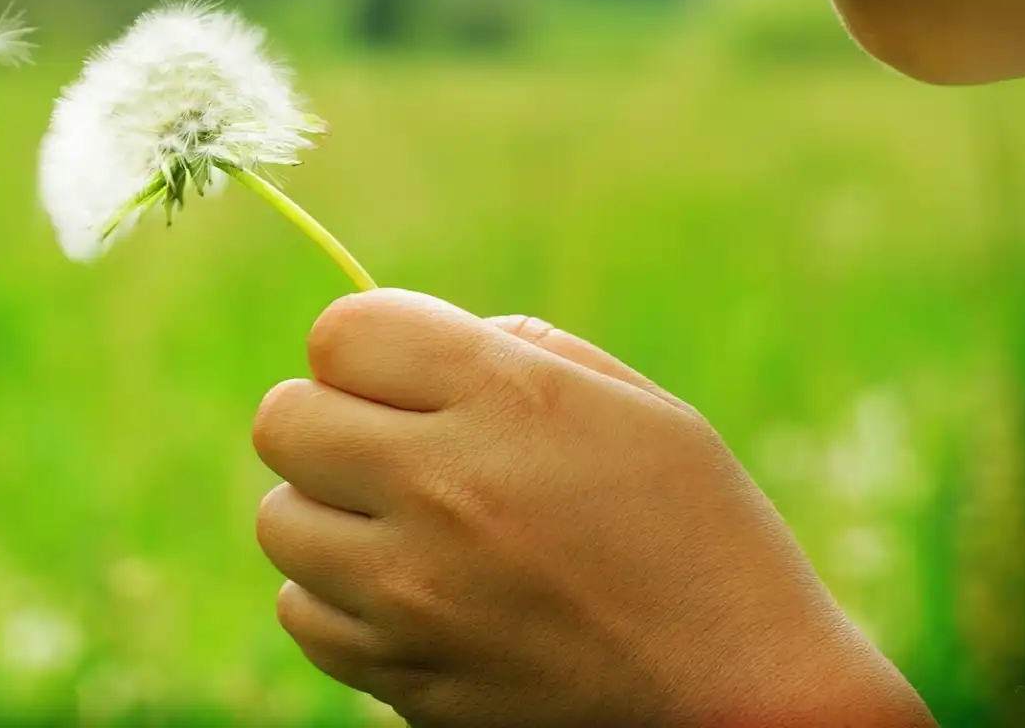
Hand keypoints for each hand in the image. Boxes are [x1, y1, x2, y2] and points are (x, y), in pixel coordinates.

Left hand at [251, 288, 935, 726]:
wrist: (745, 698)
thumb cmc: (700, 533)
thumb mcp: (629, 404)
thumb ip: (510, 350)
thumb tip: (407, 343)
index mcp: (503, 398)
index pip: (339, 333)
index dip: (363, 345)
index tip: (398, 372)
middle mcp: (443, 488)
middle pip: (283, 420)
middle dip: (327, 420)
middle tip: (386, 444)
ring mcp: (414, 592)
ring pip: (278, 522)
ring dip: (324, 513)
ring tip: (398, 525)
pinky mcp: (404, 676)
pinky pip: (304, 615)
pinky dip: (336, 600)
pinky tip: (404, 593)